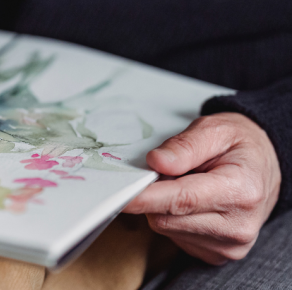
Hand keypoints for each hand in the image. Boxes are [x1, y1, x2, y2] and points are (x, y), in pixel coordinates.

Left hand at [123, 112, 280, 264]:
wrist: (263, 167)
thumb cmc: (238, 145)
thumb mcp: (215, 130)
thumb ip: (184, 146)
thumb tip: (156, 162)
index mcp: (241, 190)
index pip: (182, 199)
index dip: (146, 197)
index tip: (121, 194)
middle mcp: (237, 225)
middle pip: (167, 217)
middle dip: (154, 194)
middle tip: (165, 170)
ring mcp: (228, 245)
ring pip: (166, 228)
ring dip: (163, 206)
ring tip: (184, 183)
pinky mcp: (216, 254)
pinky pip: (175, 237)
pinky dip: (172, 218)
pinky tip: (190, 203)